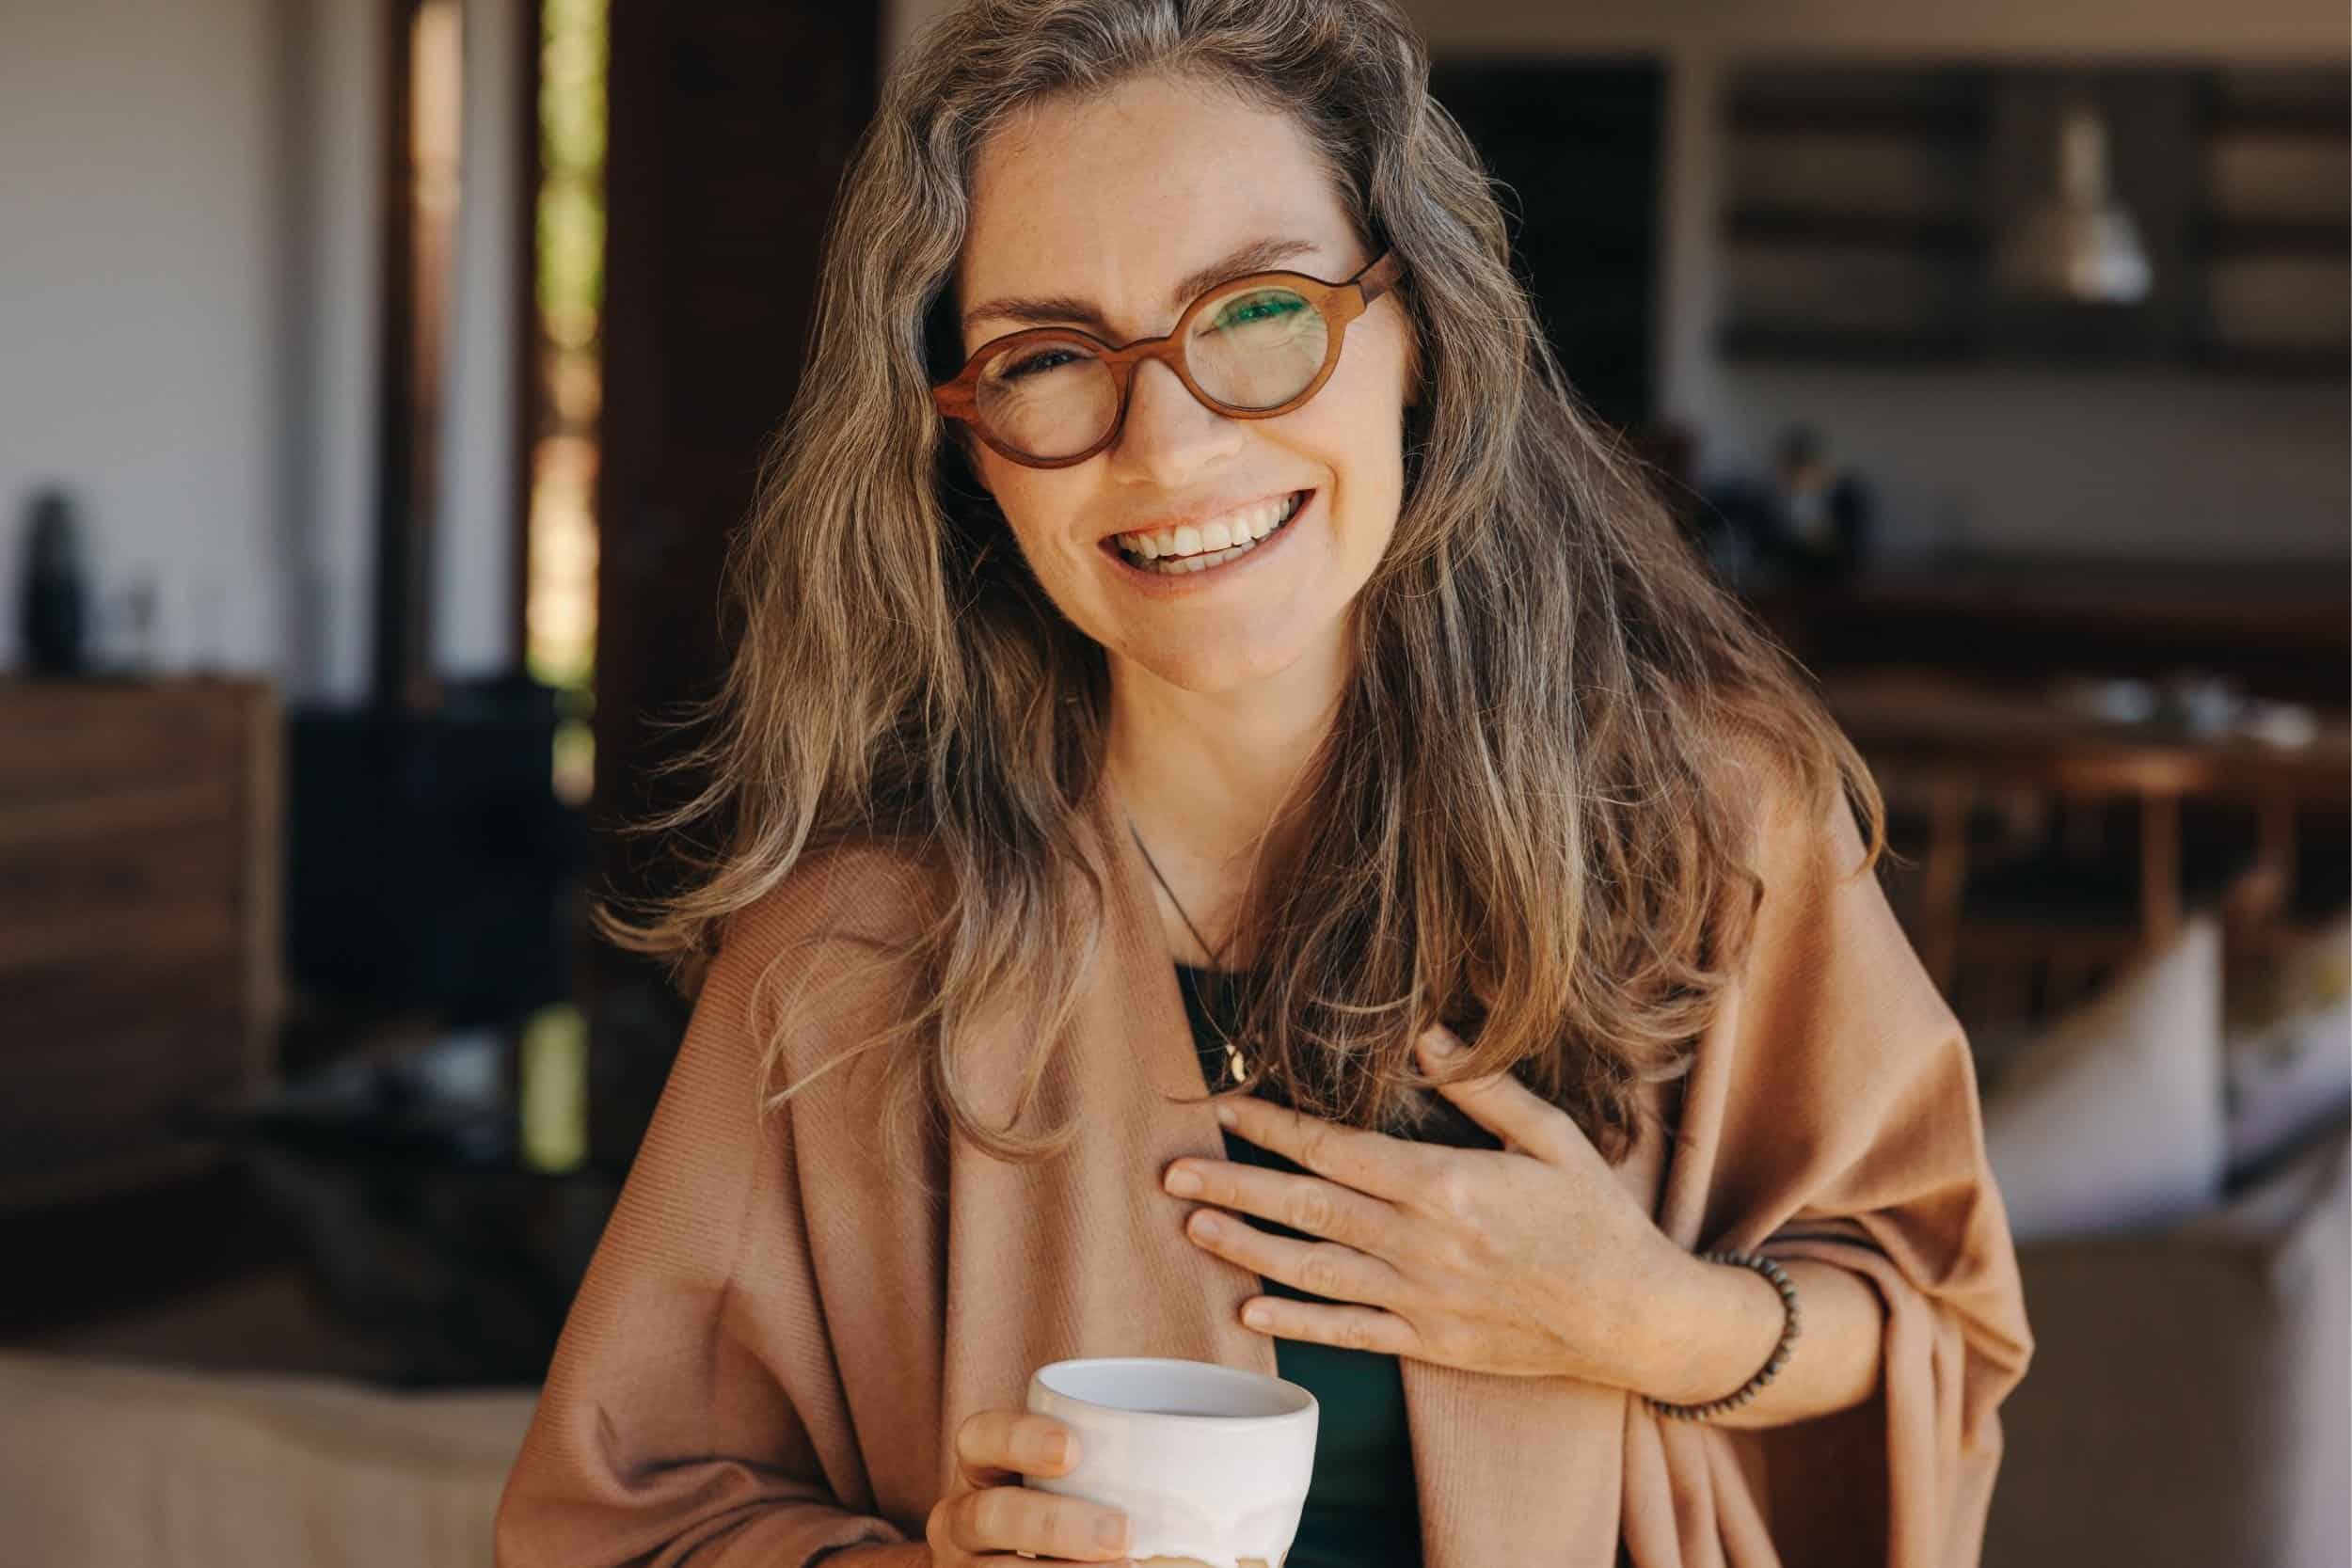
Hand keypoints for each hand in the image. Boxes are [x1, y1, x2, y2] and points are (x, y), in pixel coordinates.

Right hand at [925, 1409, 1135, 1565]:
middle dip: (1055, 1525)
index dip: (1019, 1439)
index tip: (1073, 1448)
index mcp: (980, 1468)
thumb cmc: (1065, 1507)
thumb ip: (1123, 1460)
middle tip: (1124, 1534)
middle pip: (990, 1516)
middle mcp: (958, 1520)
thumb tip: (1242, 1442)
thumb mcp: (1071, 1478)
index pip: (980, 1436)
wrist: (1020, 1563)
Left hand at [1162, 1024, 1686, 1387]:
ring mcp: (1420, 1300)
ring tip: (1193, 1229)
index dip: (1274, 1127)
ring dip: (1248, 1250)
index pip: (1336, 1149)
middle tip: (1172, 1176)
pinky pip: (1351, 1333)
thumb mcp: (1552, 1135)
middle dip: (1234, 1187)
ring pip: (1314, 1271)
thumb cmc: (1595, 1216)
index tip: (1226, 1106)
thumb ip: (1482, 1085)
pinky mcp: (1430, 1344)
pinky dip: (1298, 1324)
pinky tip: (1251, 1313)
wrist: (1635, 1316)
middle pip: (1307, 1208)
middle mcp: (1420, 1243)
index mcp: (1444, 1184)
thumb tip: (1423, 1032)